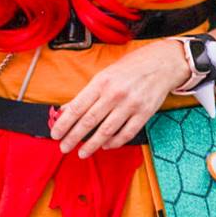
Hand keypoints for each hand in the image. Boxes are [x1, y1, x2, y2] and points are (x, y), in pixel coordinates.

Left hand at [50, 39, 189, 158]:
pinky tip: (105, 146)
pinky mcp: (144, 114)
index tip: (55, 134)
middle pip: (89, 121)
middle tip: (63, 147)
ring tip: (82, 152)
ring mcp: (130, 105)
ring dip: (92, 145)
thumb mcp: (105, 75)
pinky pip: (126, 133)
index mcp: (101, 82)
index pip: (77, 107)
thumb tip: (65, 109)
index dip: (64, 123)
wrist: (161, 64)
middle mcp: (115, 94)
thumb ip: (86, 94)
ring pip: (106, 131)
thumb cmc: (130, 68)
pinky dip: (114, 142)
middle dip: (73, 137)